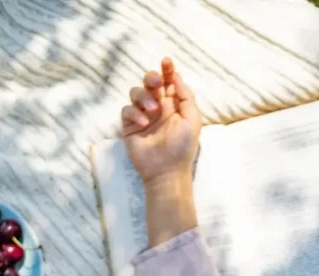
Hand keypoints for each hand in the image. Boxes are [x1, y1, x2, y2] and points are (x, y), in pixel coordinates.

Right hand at [121, 58, 201, 182]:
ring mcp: (143, 115)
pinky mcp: (130, 125)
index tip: (167, 62)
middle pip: (150, 82)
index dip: (167, 70)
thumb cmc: (183, 147)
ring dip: (143, 96)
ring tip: (152, 110)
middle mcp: (157, 107)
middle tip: (156, 83)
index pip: (169, 82)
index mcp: (174, 105)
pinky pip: (126, 109)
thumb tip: (177, 76)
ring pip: (136, 92)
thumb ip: (186, 96)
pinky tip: (144, 123)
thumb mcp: (192, 119)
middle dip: (151, 77)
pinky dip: (134, 113)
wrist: (167, 170)